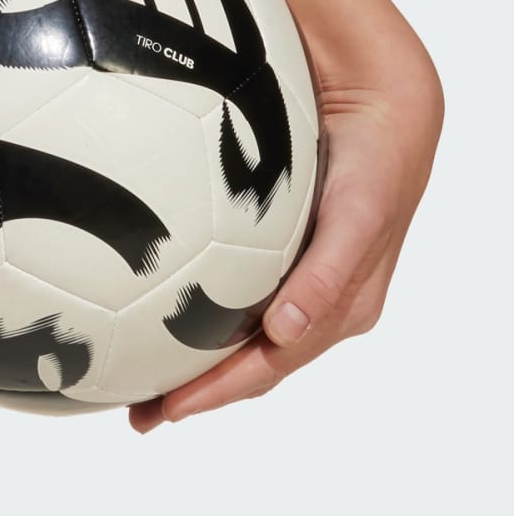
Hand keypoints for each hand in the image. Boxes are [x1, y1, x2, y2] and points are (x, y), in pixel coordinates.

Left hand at [127, 37, 442, 431]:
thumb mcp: (357, 220)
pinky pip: (233, 284)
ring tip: (134, 369)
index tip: (166, 411)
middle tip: (136, 409)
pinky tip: (155, 299)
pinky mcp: (278, 242)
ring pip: (237, 329)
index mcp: (336, 309)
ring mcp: (293, 272)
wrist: (380, 103)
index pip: (267, 367)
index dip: (217, 393)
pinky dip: (198, 304)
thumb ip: (327, 275)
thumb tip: (285, 332)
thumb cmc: (376, 165)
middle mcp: (312, 299)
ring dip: (191, 354)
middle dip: (195, 389)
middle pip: (247, 360)